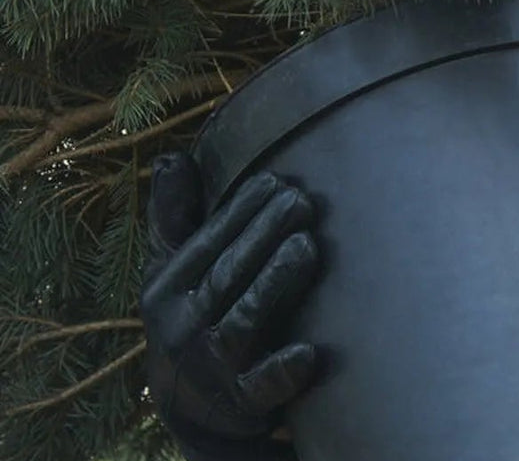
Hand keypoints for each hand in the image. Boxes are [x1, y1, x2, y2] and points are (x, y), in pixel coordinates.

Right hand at [140, 153, 320, 460]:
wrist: (192, 406)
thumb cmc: (192, 316)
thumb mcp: (173, 271)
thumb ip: (176, 218)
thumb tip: (171, 157)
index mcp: (166, 292)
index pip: (205, 245)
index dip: (239, 212)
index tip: (275, 180)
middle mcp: (182, 329)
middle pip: (226, 276)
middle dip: (263, 236)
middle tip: (302, 202)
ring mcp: (212, 368)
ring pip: (243, 322)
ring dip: (274, 284)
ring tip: (307, 246)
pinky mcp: (241, 403)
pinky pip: (260, 388)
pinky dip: (282, 372)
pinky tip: (308, 353)